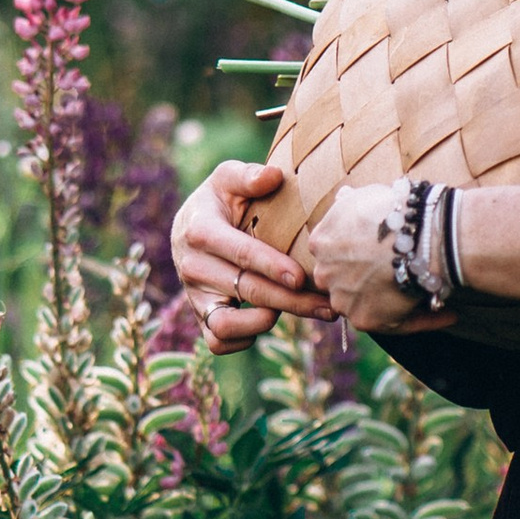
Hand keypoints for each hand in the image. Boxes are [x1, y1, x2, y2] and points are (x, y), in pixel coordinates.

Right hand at [169, 159, 333, 352]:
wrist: (190, 225)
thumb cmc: (221, 200)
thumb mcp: (228, 178)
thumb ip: (248, 176)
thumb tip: (273, 176)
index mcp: (200, 230)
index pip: (241, 253)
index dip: (272, 267)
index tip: (302, 277)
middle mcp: (192, 266)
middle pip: (246, 291)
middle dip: (291, 301)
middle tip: (328, 305)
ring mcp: (193, 295)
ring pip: (226, 325)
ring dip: (265, 324)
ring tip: (301, 312)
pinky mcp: (199, 315)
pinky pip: (217, 342)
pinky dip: (245, 340)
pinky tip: (272, 321)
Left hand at [307, 180, 433, 335]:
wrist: (416, 232)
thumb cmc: (394, 209)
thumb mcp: (365, 194)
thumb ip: (350, 202)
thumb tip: (345, 197)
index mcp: (321, 242)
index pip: (335, 253)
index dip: (359, 252)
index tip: (382, 251)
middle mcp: (325, 274)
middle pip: (344, 280)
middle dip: (366, 279)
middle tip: (399, 273)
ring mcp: (343, 299)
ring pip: (368, 304)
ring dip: (393, 302)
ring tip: (427, 295)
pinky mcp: (365, 320)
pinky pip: (399, 324)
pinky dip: (425, 319)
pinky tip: (449, 314)